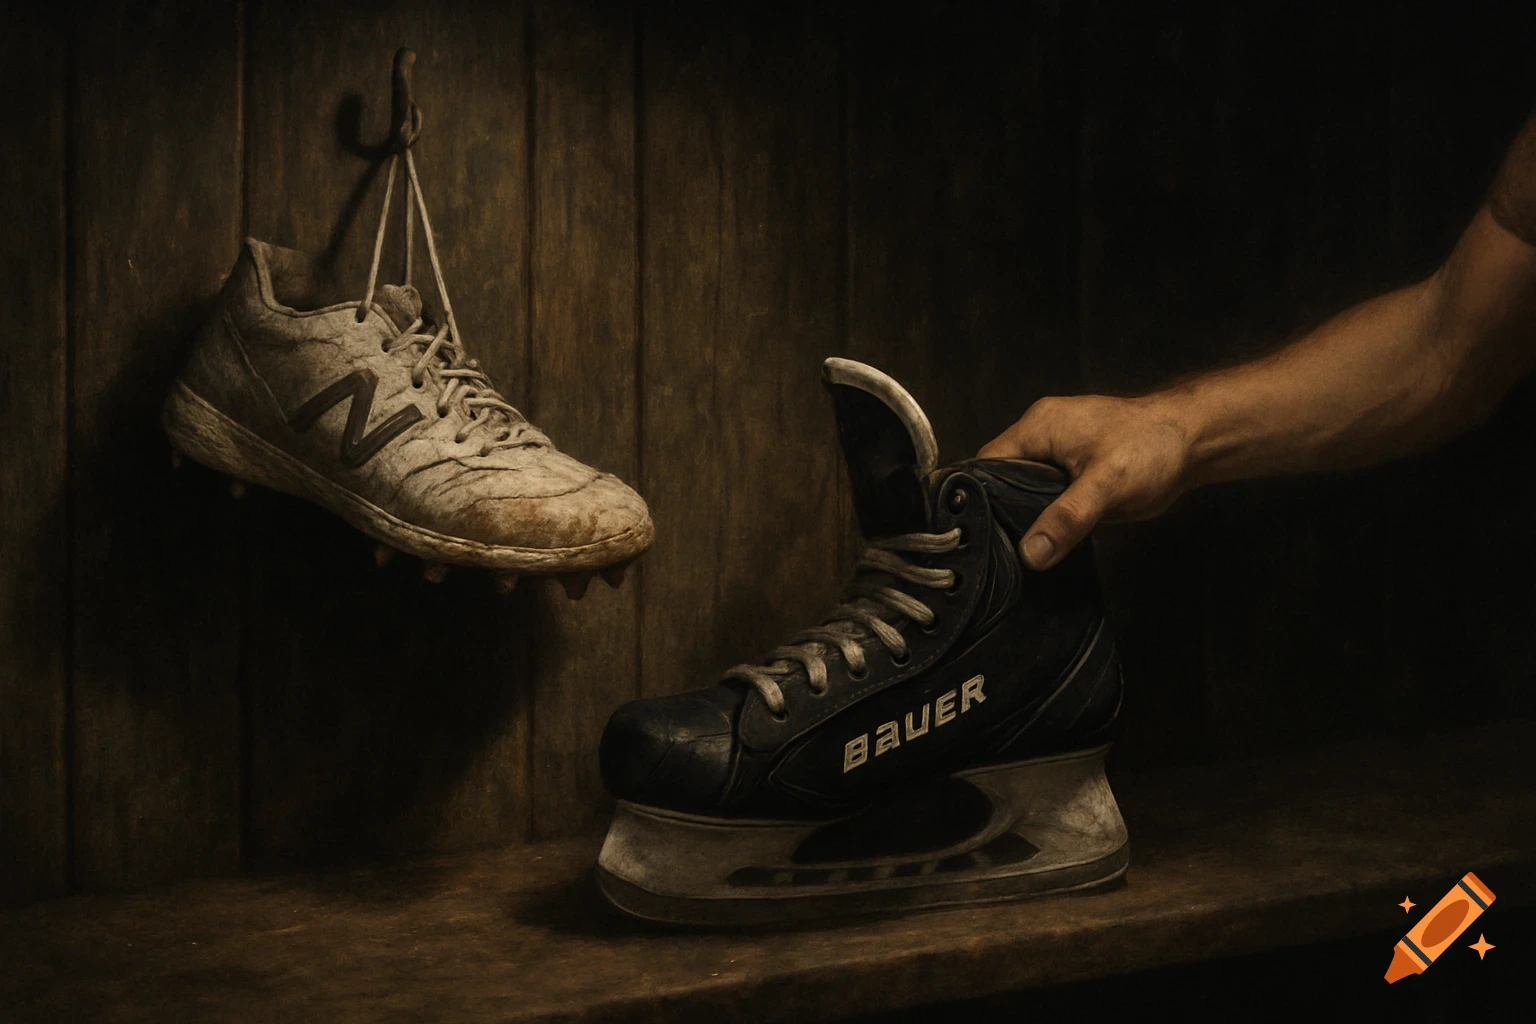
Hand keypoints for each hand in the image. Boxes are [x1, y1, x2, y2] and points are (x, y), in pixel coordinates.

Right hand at [978, 394, 1194, 569]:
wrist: (1195, 443)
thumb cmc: (1153, 447)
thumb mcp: (1107, 484)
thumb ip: (1066, 518)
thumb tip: (1031, 554)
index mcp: (1038, 427)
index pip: (986, 464)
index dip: (977, 497)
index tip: (973, 534)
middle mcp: (1041, 439)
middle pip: (1001, 480)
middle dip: (1000, 513)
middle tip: (995, 552)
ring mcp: (1057, 458)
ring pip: (1024, 494)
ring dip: (1025, 520)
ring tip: (1015, 554)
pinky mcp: (1074, 477)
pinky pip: (1047, 501)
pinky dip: (1046, 522)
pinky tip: (1044, 546)